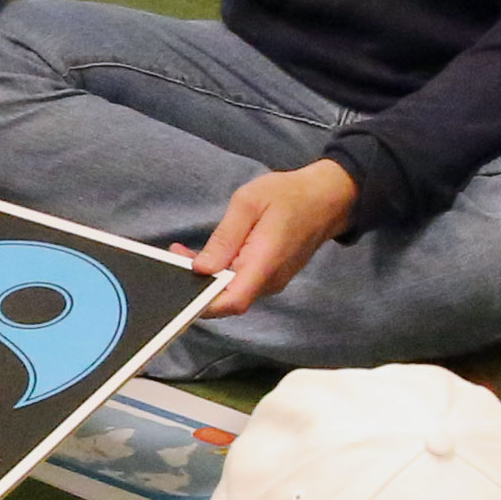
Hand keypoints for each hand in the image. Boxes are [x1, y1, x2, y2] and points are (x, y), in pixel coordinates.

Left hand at [189, 159, 358, 317]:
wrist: (326, 199)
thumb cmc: (289, 195)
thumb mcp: (249, 203)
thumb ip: (225, 238)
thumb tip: (201, 268)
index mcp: (265, 263)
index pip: (232, 301)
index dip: (203, 304)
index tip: (179, 290)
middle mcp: (269, 281)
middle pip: (227, 299)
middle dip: (196, 285)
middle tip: (174, 258)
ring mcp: (271, 282)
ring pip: (232, 291)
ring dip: (207, 277)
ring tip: (183, 252)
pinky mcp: (269, 277)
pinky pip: (241, 283)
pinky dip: (221, 273)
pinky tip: (208, 255)